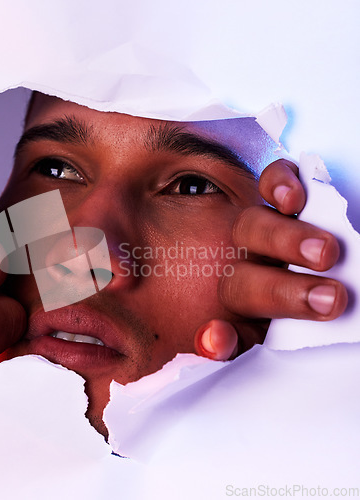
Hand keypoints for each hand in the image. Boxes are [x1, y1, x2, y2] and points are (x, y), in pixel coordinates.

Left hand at [194, 159, 347, 360]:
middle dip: (280, 292)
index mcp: (261, 314)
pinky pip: (269, 184)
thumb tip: (310, 325)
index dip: (223, 339)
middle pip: (240, 281)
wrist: (354, 256)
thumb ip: (319, 328)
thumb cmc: (345, 289)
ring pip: (250, 230)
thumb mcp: (332, 320)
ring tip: (326, 253)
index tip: (218, 341)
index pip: (232, 331)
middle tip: (330, 300)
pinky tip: (294, 200)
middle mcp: (255, 273)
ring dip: (284, 241)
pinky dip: (278, 186)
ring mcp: (264, 233)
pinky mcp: (284, 197)